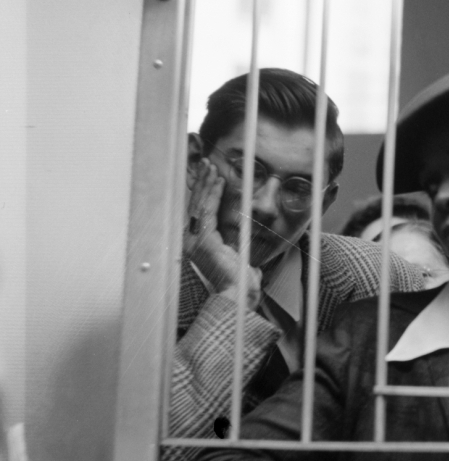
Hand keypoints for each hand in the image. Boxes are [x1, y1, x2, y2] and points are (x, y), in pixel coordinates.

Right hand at [184, 158, 260, 307]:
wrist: (237, 296)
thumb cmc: (239, 282)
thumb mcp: (237, 259)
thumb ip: (236, 251)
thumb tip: (246, 249)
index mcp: (196, 244)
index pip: (197, 211)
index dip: (201, 191)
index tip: (207, 175)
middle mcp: (190, 241)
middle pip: (195, 205)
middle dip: (201, 182)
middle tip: (206, 164)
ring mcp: (195, 241)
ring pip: (200, 205)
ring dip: (206, 183)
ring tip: (211, 167)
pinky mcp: (204, 241)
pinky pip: (208, 211)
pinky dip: (213, 194)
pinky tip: (218, 181)